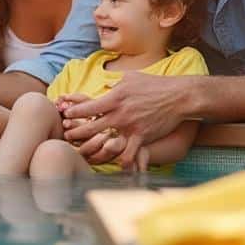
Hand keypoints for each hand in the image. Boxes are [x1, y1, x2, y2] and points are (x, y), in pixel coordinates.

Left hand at [60, 71, 190, 167]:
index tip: (65, 115)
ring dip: (92, 149)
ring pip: (105, 142)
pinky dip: (121, 161)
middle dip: (76, 133)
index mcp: (115, 97)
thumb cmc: (155, 84)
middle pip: (91, 127)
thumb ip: (115, 83)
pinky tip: (114, 167)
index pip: (88, 107)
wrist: (179, 96)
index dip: (74, 112)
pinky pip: (128, 153)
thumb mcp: (131, 78)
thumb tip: (105, 85)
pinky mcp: (142, 137)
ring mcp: (130, 127)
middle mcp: (120, 113)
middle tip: (67, 136)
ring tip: (84, 153)